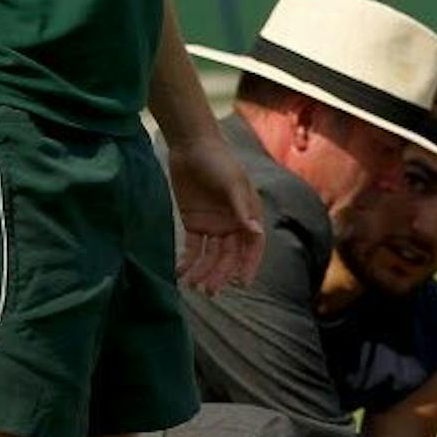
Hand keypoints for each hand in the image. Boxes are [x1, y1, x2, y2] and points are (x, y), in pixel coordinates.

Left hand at [166, 134, 264, 293]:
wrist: (190, 145)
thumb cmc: (218, 161)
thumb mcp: (232, 183)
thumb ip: (242, 208)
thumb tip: (255, 232)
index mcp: (248, 216)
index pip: (252, 246)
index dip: (249, 265)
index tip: (243, 283)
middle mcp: (233, 224)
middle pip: (229, 255)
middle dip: (220, 274)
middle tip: (210, 291)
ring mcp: (213, 226)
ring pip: (211, 256)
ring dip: (203, 271)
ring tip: (193, 285)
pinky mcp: (194, 224)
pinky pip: (193, 248)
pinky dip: (188, 261)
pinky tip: (181, 272)